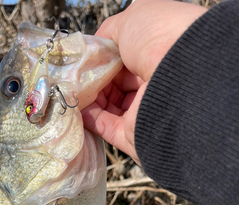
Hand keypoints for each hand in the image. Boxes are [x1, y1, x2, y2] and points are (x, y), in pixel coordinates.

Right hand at [82, 0, 206, 163]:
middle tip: (76, 75)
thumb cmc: (162, 37)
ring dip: (89, 99)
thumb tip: (95, 47)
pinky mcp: (134, 135)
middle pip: (116, 86)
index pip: (126, 62)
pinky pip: (106, 127)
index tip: (85, 59)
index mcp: (160, 57)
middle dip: (94, 80)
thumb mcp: (133, 20)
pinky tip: (76, 106)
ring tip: (72, 89)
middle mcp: (155, 85)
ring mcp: (145, 112)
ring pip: (109, 108)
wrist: (180, 74)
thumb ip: (110, 33)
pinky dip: (89, 117)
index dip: (104, 60)